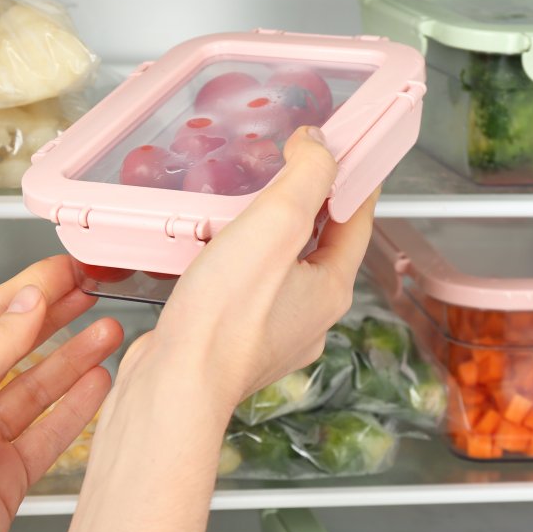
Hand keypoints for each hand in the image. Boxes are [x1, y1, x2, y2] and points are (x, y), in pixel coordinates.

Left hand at [0, 256, 123, 531]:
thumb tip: (28, 301)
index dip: (29, 289)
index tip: (65, 269)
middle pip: (16, 347)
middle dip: (56, 317)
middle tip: (93, 292)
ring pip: (39, 388)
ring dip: (74, 359)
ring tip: (109, 332)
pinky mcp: (7, 476)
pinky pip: (50, 432)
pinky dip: (76, 408)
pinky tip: (98, 385)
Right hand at [144, 126, 377, 415]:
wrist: (174, 385)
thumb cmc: (224, 316)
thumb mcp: (275, 224)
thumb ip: (306, 176)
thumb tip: (320, 146)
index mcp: (330, 289)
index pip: (358, 221)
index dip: (354, 180)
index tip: (348, 150)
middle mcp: (308, 317)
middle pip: (320, 247)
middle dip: (308, 206)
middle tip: (289, 168)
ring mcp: (271, 335)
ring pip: (280, 272)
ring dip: (268, 238)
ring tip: (243, 207)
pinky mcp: (233, 345)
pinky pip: (245, 293)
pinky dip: (236, 265)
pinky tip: (210, 253)